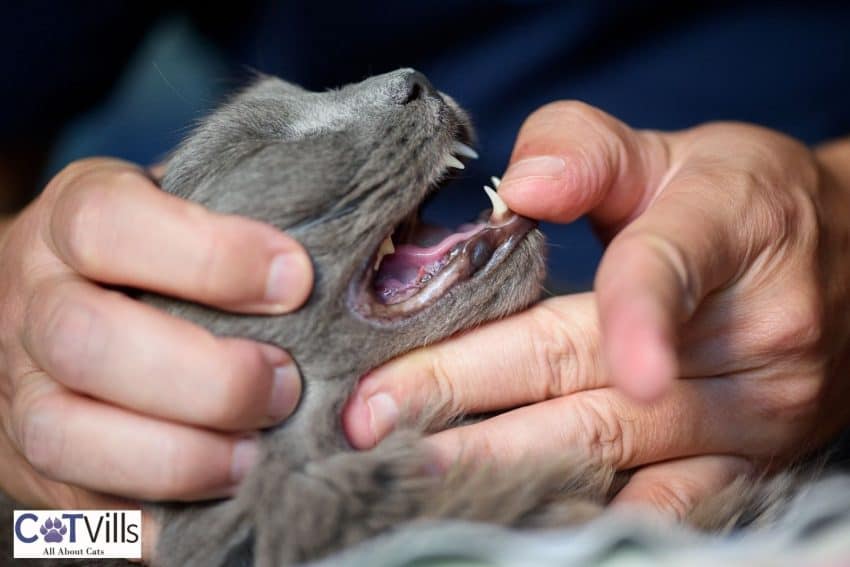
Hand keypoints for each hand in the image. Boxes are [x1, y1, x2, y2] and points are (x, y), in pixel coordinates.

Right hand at [0, 158, 312, 554]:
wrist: (78, 296)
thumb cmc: (168, 254)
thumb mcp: (203, 212)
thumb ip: (265, 246)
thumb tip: (367, 305)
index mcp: (75, 217)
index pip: (109, 224)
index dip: (209, 257)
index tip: (296, 281)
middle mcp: (34, 300)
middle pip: (85, 339)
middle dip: (204, 377)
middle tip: (284, 385)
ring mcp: (19, 386)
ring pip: (61, 432)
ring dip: (176, 457)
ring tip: (254, 457)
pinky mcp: (31, 462)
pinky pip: (74, 507)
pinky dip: (154, 515)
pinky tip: (221, 501)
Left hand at [342, 102, 849, 517]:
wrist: (843, 264)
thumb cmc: (734, 204)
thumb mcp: (668, 152)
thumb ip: (586, 152)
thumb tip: (519, 189)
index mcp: (727, 234)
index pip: (664, 272)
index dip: (632, 318)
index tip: (607, 371)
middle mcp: (750, 340)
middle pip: (595, 379)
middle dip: (472, 398)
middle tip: (372, 417)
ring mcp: (751, 420)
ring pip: (613, 457)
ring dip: (506, 468)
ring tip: (411, 472)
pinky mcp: (745, 470)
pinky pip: (659, 509)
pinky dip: (581, 517)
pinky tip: (506, 516)